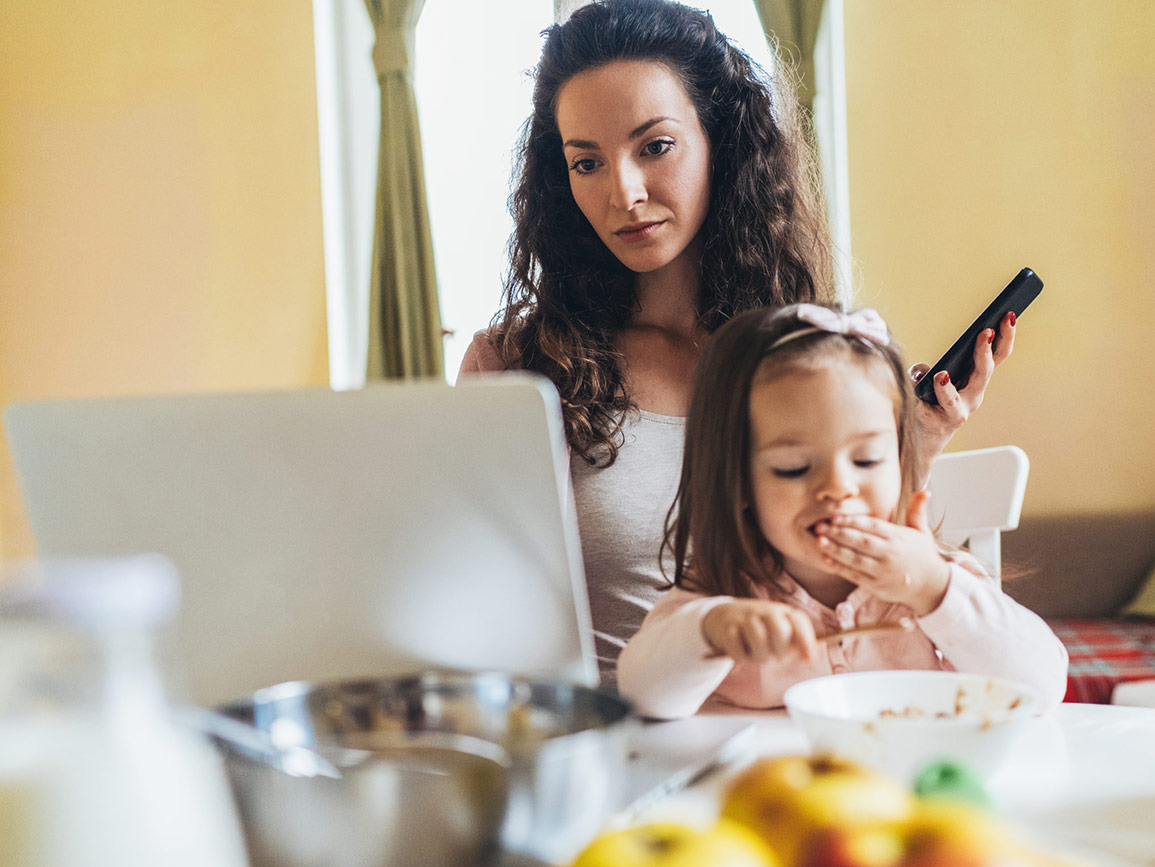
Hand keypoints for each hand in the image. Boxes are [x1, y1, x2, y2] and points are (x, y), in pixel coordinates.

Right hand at [702, 599, 817, 663]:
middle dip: (780, 650)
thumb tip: (810, 657)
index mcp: (782, 612)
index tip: (808, 659)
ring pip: (758, 638)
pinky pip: (736, 646)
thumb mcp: (778, 628)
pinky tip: (740, 657)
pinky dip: (739, 657)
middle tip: (775, 656)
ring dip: (759, 655)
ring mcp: (745, 617)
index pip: (798, 621)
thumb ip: (795, 641)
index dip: (805, 640)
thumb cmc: (758, 628)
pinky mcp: (727, 627)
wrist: (722, 615)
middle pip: (779, 629)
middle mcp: (764, 611)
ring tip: (756, 656)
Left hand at [813, 491, 950, 615]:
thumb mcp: (922, 531)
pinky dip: (840, 568)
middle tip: (820, 526)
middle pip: (861, 542)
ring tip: (819, 541)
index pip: (873, 526)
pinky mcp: (877, 586)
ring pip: (856, 559)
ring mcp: (883, 571)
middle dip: (839, 533)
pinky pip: (855, 576)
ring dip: (836, 550)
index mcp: (898, 537)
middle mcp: (890, 554)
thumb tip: (924, 490)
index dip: (853, 521)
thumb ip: (917, 510)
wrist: (932, 586)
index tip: (835, 516)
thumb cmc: (922, 555)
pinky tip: (827, 559)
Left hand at [909, 312, 1016, 479]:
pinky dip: (938, 392)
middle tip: (988, 330)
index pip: (995, 355)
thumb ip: (925, 372)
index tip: (1009, 314)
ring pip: (966, 392)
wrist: (919, 442)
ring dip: (957, 381)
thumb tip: (922, 371)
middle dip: (988, 350)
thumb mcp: (927, 381)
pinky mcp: (944, 422)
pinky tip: (936, 379)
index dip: (1005, 336)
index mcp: (974, 380)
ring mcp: (960, 410)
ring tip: (946, 371)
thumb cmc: (928, 405)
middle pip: (987, 370)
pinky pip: (941, 405)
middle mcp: (973, 395)